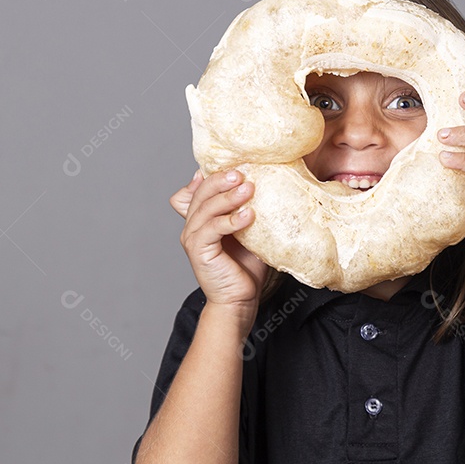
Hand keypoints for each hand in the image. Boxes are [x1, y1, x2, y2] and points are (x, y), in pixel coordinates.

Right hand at [170, 168, 269, 310]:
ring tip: (248, 188)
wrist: (240, 299)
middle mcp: (193, 225)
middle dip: (221, 179)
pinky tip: (248, 216)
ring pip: (205, 208)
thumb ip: (250, 209)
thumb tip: (271, 185)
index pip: (199, 187)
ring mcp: (193, 238)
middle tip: (241, 172)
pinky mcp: (198, 251)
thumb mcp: (250, 231)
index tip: (235, 164)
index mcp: (202, 217)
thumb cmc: (246, 267)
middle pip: (201, 192)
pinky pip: (212, 229)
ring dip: (227, 197)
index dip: (212, 174)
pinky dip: (230, 220)